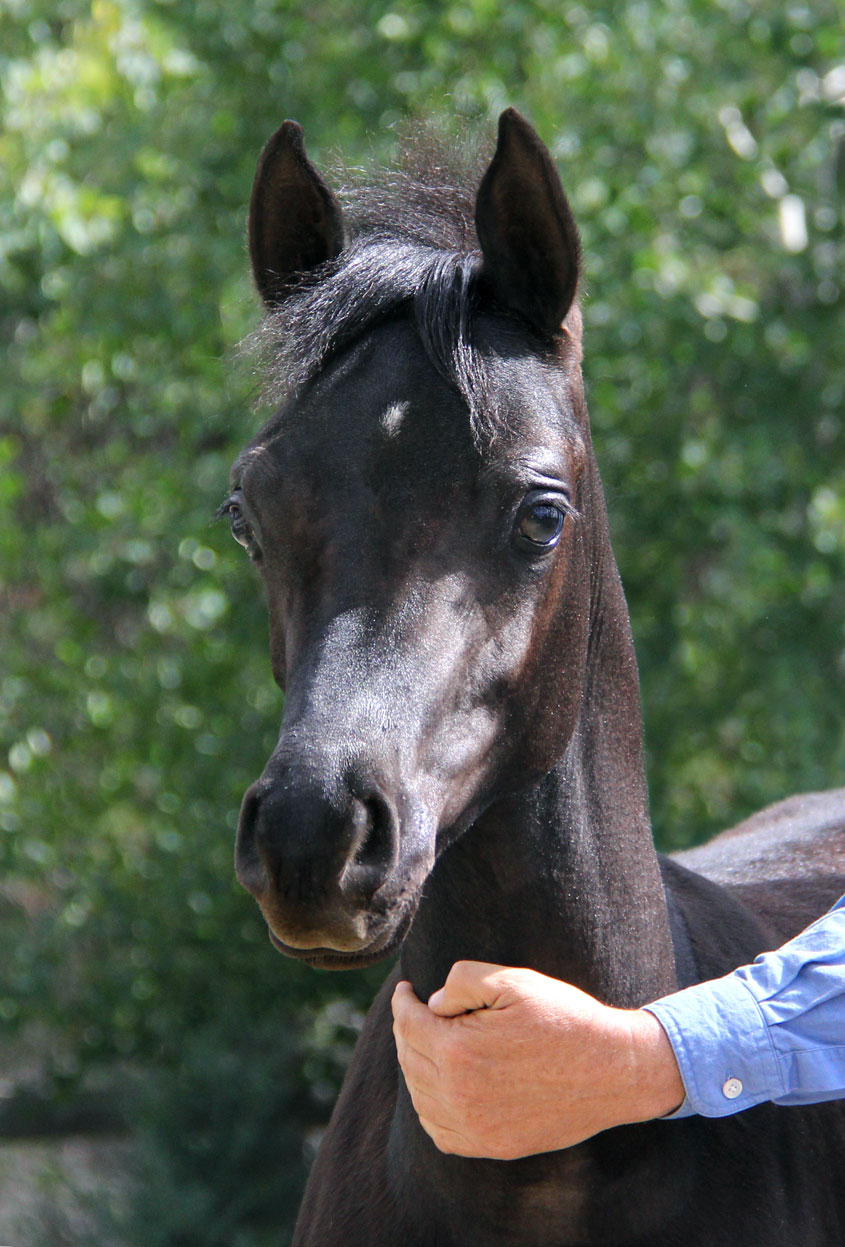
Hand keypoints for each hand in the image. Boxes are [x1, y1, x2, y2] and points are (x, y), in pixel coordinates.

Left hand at [391, 961, 683, 1158]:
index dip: (403, 1002)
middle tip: (415, 1012)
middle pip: (409, 1058)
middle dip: (407, 1030)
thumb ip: (464, 981)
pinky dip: (430, 1108)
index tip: (406, 990)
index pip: (408, 1023)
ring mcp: (476, 1126)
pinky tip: (440, 1088)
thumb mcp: (516, 981)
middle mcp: (460, 1094)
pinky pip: (440, 1132)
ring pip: (420, 1096)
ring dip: (415, 1067)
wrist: (613, 1071)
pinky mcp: (493, 1145)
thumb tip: (433, 1003)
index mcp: (460, 1049)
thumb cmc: (565, 1019)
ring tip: (425, 1044)